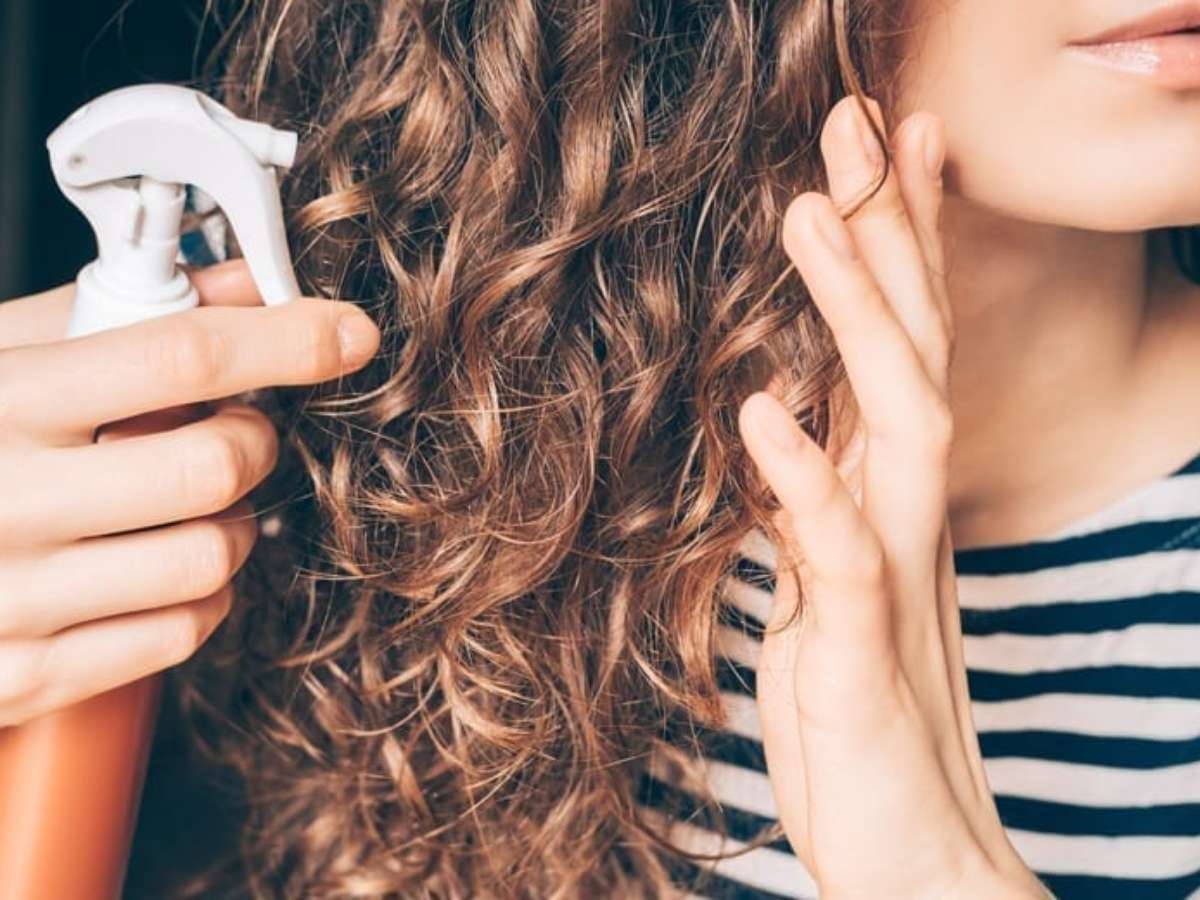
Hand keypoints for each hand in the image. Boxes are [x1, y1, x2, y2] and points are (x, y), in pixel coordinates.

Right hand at [0, 260, 380, 725]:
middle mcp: (0, 500)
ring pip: (211, 559)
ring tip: (190, 504)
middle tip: (235, 431)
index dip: (285, 338)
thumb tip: (247, 282)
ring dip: (235, 525)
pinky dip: (201, 597)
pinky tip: (161, 567)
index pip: (179, 356)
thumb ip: (122, 313)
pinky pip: (178, 635)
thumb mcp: (2, 352)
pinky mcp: (22, 677)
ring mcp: (7, 599)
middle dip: (252, 441)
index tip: (344, 333)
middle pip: (213, 467)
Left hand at [736, 95, 1048, 898]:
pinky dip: (804, 481)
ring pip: (897, 423)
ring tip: (809, 216)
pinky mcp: (862, 652)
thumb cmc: (859, 721)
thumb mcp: (831, 591)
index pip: (904, 346)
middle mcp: (902, 519)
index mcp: (886, 499)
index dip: (900, 244)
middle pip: (912, 350)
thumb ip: (820, 506)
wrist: (909, 854)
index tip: (885, 145)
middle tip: (856, 122)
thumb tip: (792, 430)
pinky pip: (841, 553)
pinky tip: (762, 414)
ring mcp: (892, 578)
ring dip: (856, 318)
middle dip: (887, 235)